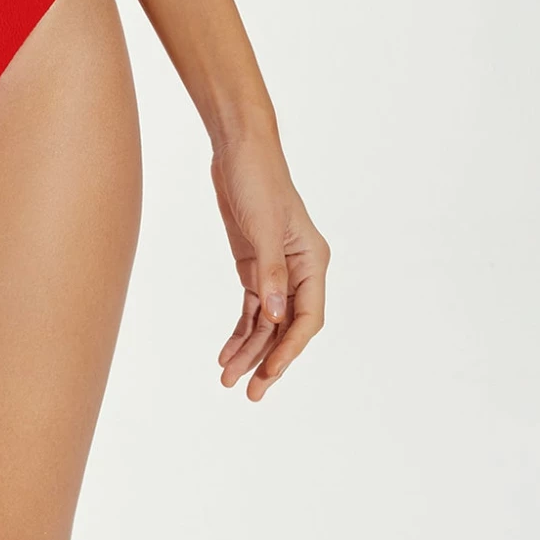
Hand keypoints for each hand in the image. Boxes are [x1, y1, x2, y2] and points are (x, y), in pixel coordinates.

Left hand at [209, 133, 327, 399]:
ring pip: (268, 323)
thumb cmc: (257, 178)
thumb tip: (276, 317)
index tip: (269, 372)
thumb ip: (271, 272)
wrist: (237, 147)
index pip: (307, 317)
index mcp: (312, 261)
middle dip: (268, 360)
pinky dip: (241, 330)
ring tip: (228, 379)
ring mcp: (277, 269)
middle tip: (249, 392)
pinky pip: (252, 308)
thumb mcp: (262, 225)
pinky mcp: (255, 265)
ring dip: (250, 350)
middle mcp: (299, 270)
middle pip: (288, 327)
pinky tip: (227, 352)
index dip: (290, 349)